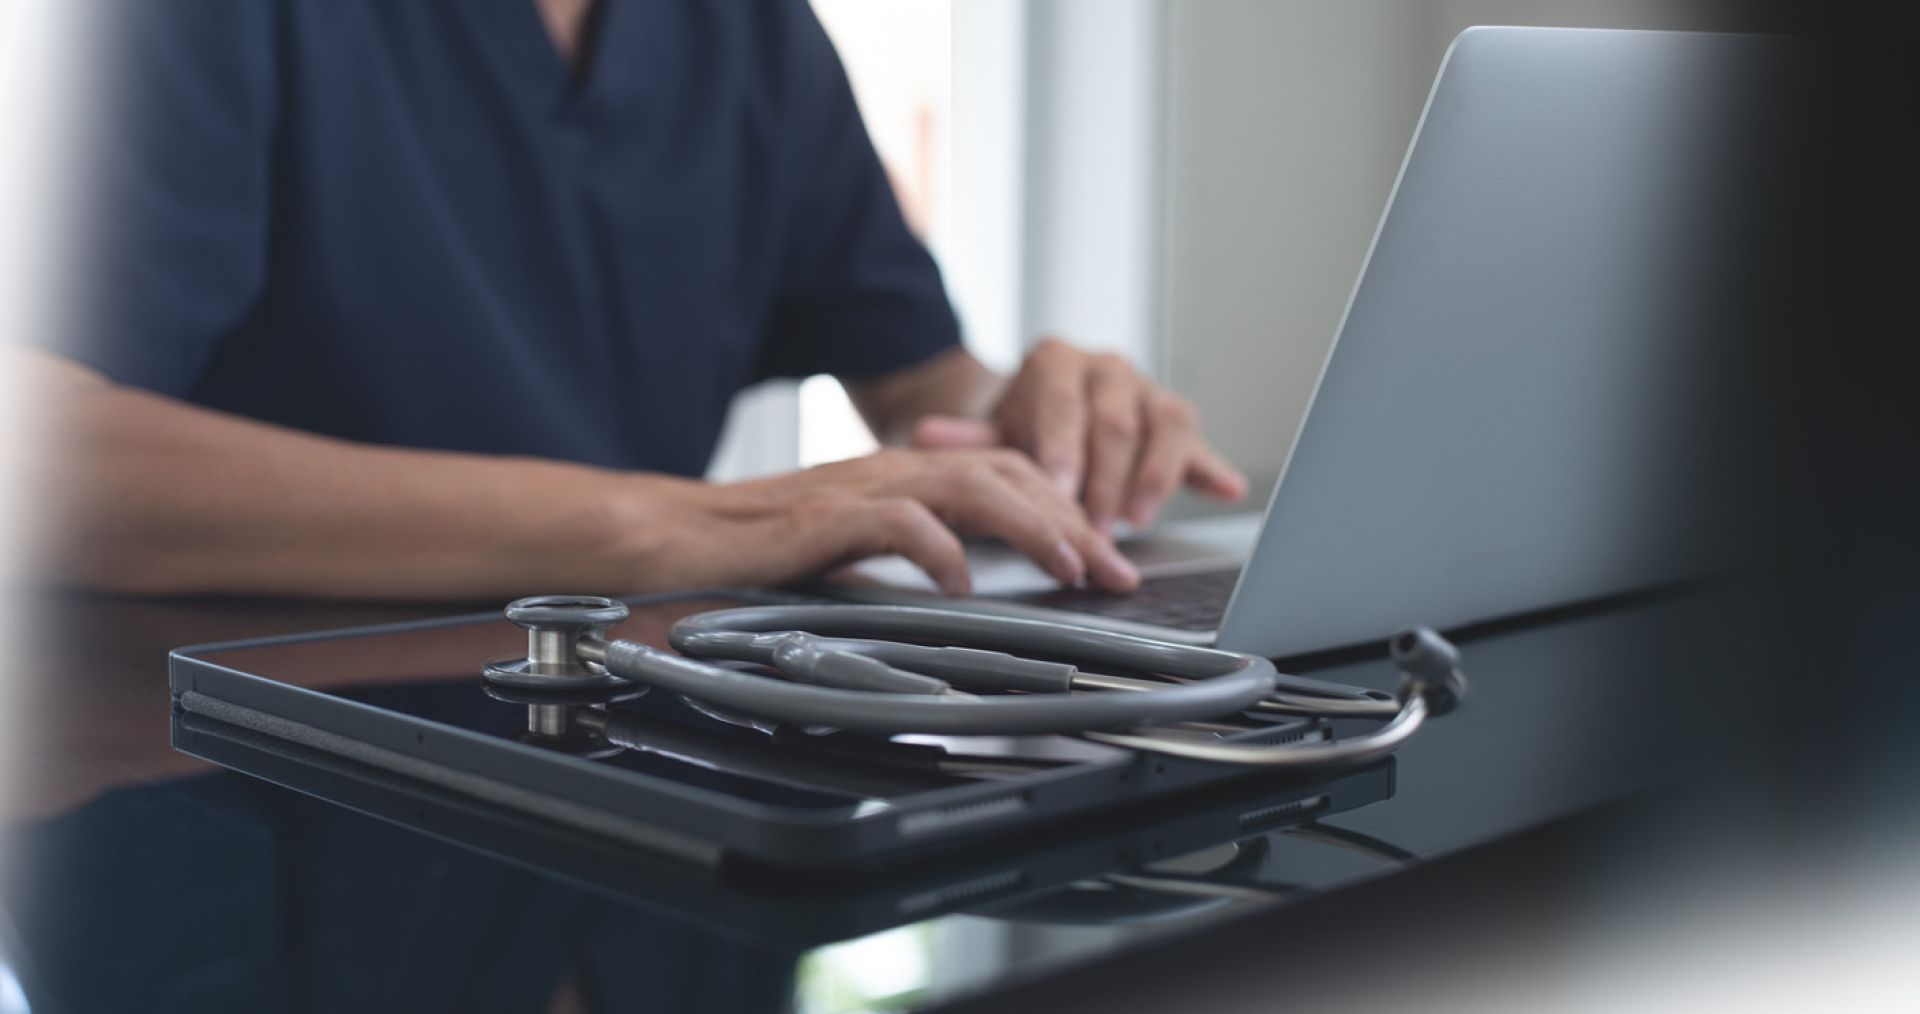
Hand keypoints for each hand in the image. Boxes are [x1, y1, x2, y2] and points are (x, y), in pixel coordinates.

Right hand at [673, 448, 1141, 595]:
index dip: (1065, 512)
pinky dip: (941, 551)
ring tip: (1071, 568)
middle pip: (1009, 472)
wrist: (676, 536)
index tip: (1107, 559)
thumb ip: (908, 557)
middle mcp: (893, 471)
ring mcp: (862, 488)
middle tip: (1117, 570)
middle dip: (1073, 520)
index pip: (1007, 474)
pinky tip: (964, 585)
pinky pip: (901, 523)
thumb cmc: (759, 549)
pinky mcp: (828, 518)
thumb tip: (969, 590)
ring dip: (1031, 526)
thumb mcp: (855, 552)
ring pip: (972, 486)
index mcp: (904, 477)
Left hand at [910, 338, 1247, 529]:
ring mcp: (1147, 390)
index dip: (1063, 451)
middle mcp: (1107, 367)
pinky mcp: (1176, 419)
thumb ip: (966, 436)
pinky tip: (1227, 489)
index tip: (1058, 493)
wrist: (1051, 405)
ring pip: (1164, 427)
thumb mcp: (992, 429)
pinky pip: (1198, 442)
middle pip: (1116, 424)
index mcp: (1056, 361)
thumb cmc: (1023, 425)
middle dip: (1105, 481)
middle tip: (1093, 527)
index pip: (1064, 406)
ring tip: (1137, 521)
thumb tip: (924, 433)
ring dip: (1153, 479)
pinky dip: (1212, 468)